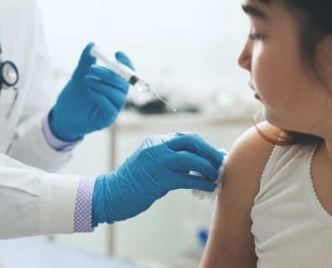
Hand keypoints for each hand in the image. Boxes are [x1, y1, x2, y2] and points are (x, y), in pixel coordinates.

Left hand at [49, 42, 132, 140]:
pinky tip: (89, 91)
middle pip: (123, 84)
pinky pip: (110, 107)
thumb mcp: (78, 76)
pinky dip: (100, 97)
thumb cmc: (73, 98)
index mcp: (113, 86)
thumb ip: (85, 62)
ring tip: (86, 80)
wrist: (62, 117)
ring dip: (102, 85)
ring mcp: (113, 109)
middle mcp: (117, 97)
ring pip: (117, 95)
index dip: (125, 63)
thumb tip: (91, 45)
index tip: (117, 53)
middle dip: (110, 74)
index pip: (127, 74)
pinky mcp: (107, 120)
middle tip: (93, 68)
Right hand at [91, 133, 224, 226]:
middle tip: (220, 164)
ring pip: (191, 159)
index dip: (204, 147)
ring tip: (216, 177)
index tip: (215, 156)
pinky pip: (187, 179)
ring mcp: (157, 162)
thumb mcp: (150, 163)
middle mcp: (157, 147)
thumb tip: (198, 164)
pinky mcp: (159, 179)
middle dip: (210, 153)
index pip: (186, 138)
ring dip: (208, 168)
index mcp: (155, 142)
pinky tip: (209, 188)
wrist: (110, 194)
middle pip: (191, 142)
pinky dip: (201, 183)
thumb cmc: (133, 182)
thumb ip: (170, 160)